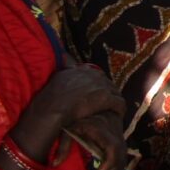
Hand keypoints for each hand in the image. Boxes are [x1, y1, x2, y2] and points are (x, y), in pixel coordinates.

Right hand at [9, 65, 126, 164]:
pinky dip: (120, 109)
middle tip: (107, 103)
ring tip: (113, 109)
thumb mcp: (57, 77)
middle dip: (108, 92)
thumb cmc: (50, 99)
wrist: (52, 109)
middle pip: (107, 83)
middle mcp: (92, 75)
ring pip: (115, 92)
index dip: (97, 85)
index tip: (97, 94)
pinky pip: (119, 103)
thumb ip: (64, 67)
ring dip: (114, 101)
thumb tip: (65, 55)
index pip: (96, 75)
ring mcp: (100, 86)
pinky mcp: (106, 98)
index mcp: (80, 70)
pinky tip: (119, 114)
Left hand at [54, 111, 127, 169]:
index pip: (113, 146)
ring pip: (122, 156)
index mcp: (101, 127)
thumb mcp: (66, 128)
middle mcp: (112, 130)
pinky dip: (116, 168)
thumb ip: (63, 145)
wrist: (84, 101)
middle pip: (120, 154)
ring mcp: (116, 133)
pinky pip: (121, 154)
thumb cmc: (73, 116)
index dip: (109, 162)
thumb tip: (56, 163)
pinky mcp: (116, 137)